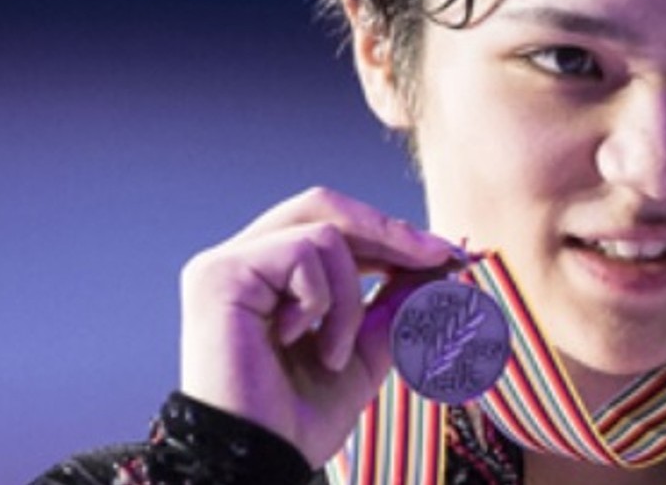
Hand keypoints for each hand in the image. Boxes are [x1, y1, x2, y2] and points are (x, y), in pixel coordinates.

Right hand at [178, 186, 456, 466]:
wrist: (258, 463)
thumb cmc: (296, 421)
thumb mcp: (363, 354)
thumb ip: (392, 308)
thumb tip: (434, 266)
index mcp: (268, 277)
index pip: (332, 227)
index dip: (390, 234)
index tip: (446, 254)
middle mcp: (241, 261)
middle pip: (324, 206)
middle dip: (390, 231)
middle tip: (440, 255)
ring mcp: (225, 264)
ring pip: (325, 232)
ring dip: (351, 297)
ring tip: (334, 353)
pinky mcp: (219, 274)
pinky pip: (305, 253)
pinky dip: (326, 302)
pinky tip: (301, 343)